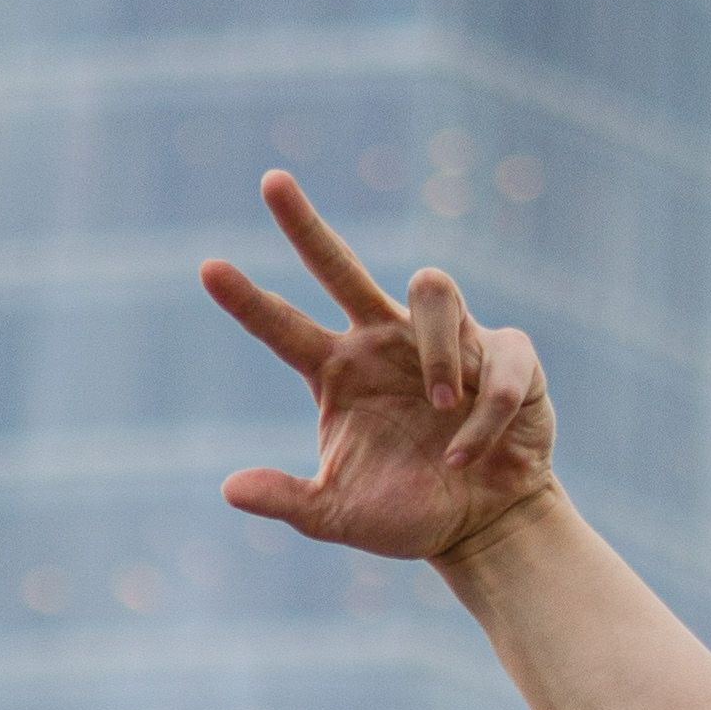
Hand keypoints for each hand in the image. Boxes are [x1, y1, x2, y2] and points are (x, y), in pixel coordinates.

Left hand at [200, 173, 555, 565]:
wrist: (484, 526)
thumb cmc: (409, 513)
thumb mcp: (339, 515)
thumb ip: (288, 501)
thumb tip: (228, 489)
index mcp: (339, 372)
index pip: (283, 327)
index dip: (247, 300)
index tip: (207, 268)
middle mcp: (383, 341)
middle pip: (340, 266)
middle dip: (304, 226)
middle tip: (270, 183)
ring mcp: (444, 339)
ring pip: (432, 290)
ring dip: (436, 352)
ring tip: (441, 408)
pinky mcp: (503, 352)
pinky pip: (493, 361)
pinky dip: (483, 411)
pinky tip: (471, 451)